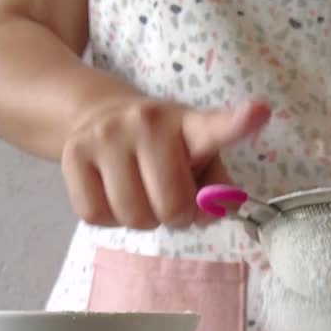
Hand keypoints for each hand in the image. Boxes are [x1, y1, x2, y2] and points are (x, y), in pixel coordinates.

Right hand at [60, 97, 270, 228]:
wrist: (96, 115)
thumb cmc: (161, 146)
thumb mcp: (197, 154)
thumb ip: (216, 186)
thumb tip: (211, 210)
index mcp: (187, 124)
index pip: (213, 129)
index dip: (238, 124)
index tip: (259, 112)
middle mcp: (145, 123)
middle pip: (171, 206)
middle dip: (175, 216)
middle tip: (168, 199)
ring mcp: (105, 136)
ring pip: (133, 217)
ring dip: (141, 218)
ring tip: (140, 192)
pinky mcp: (72, 155)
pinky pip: (96, 215)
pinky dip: (109, 218)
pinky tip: (112, 193)